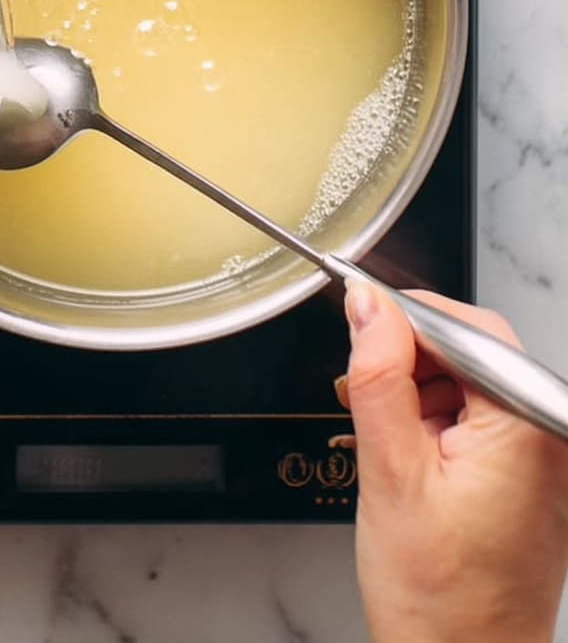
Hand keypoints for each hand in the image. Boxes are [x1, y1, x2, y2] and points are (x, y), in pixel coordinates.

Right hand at [338, 283, 567, 642]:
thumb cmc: (437, 597)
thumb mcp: (389, 471)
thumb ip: (378, 376)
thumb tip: (368, 307)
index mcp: (527, 427)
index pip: (467, 328)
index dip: (404, 316)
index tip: (356, 311)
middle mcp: (549, 437)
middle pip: (473, 352)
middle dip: (408, 358)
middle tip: (358, 385)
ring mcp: (546, 460)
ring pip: (472, 383)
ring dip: (419, 391)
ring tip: (382, 434)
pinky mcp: (533, 478)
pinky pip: (482, 419)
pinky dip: (438, 421)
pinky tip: (408, 452)